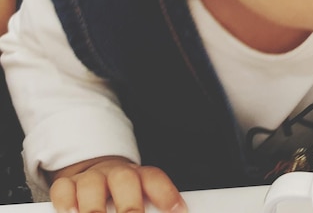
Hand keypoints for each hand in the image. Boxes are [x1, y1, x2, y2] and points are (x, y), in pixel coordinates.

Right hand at [48, 156, 187, 212]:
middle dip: (129, 206)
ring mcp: (91, 177)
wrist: (96, 173)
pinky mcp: (68, 184)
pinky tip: (70, 211)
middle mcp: (116, 173)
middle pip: (125, 181)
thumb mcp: (138, 196)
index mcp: (139, 176)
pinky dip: (66, 200)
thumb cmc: (123, 193)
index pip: (155, 179)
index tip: (178, 211)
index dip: (167, 194)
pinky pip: (64, 187)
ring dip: (94, 207)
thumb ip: (148, 205)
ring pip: (92, 184)